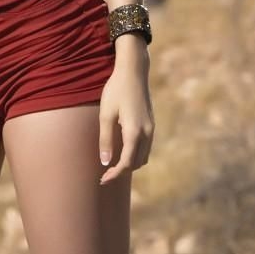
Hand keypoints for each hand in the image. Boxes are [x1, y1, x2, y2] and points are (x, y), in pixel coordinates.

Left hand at [98, 39, 153, 184]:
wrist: (133, 73)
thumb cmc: (116, 92)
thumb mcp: (105, 115)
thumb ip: (105, 140)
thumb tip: (105, 162)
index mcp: (135, 132)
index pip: (127, 163)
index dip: (115, 174)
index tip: (103, 180)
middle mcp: (147, 133)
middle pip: (137, 163)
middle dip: (122, 171)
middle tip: (104, 175)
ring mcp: (151, 129)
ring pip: (143, 156)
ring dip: (130, 163)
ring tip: (112, 165)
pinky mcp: (151, 124)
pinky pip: (145, 147)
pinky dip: (135, 154)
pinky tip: (122, 151)